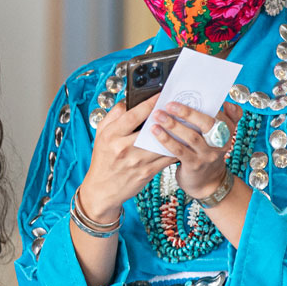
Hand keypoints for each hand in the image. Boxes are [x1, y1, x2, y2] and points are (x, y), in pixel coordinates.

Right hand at [75, 95, 175, 220]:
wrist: (102, 189)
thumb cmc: (103, 159)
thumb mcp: (101, 134)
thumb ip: (114, 115)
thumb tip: (128, 100)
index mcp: (112, 135)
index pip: (133, 115)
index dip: (149, 104)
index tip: (161, 95)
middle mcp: (124, 148)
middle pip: (150, 128)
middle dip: (166, 117)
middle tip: (177, 107)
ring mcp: (137, 161)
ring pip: (162, 143)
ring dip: (175, 133)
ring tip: (185, 123)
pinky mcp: (147, 172)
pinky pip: (166, 158)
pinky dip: (176, 149)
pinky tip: (183, 142)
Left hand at [153, 100, 243, 197]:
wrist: (208, 182)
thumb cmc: (208, 151)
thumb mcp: (220, 135)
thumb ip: (225, 118)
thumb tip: (227, 104)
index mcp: (227, 131)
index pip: (221, 114)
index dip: (209, 104)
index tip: (191, 94)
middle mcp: (220, 142)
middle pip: (208, 124)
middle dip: (188, 113)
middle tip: (169, 104)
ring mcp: (207, 155)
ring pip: (192, 137)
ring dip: (173, 125)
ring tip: (158, 115)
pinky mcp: (194, 165)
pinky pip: (179, 151)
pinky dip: (166, 140)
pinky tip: (156, 132)